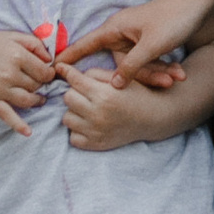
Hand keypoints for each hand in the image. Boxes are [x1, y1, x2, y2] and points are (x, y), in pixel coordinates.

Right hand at [0, 24, 62, 130]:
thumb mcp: (12, 36)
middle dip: (40, 85)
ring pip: (27, 100)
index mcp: (17, 55)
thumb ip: (34, 43)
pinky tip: (28, 132)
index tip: (46, 74)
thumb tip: (50, 59)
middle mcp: (9, 73)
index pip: (44, 72)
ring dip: (36, 101)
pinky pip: (7, 115)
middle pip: (36, 86)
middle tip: (39, 83)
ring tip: (38, 99)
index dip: (48, 74)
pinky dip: (18, 125)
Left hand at [58, 60, 179, 152]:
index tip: (61, 68)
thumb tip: (64, 71)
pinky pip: (72, 137)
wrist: (152, 117)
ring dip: (75, 112)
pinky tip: (89, 124)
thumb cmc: (135, 92)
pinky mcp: (95, 145)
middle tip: (87, 93)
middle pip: (67, 98)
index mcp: (104, 94)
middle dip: (75, 92)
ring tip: (88, 109)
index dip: (67, 72)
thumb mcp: (118, 77)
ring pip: (66, 118)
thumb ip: (93, 73)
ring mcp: (95, 132)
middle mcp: (98, 114)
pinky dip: (78, 130)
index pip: (74, 80)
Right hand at [68, 0, 203, 84]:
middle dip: (145, 75)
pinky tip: (179, 72)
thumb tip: (114, 84)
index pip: (86, 44)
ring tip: (178, 76)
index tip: (53, 68)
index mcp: (115, 28)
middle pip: (121, 64)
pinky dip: (164, 66)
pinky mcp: (148, 40)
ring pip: (139, 65)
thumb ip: (131, 66)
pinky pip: (149, 60)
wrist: (199, 2)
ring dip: (158, 72)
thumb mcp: (151, 46)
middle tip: (166, 82)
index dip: (70, 57)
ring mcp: (135, 37)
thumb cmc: (173, 18)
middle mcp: (122, 32)